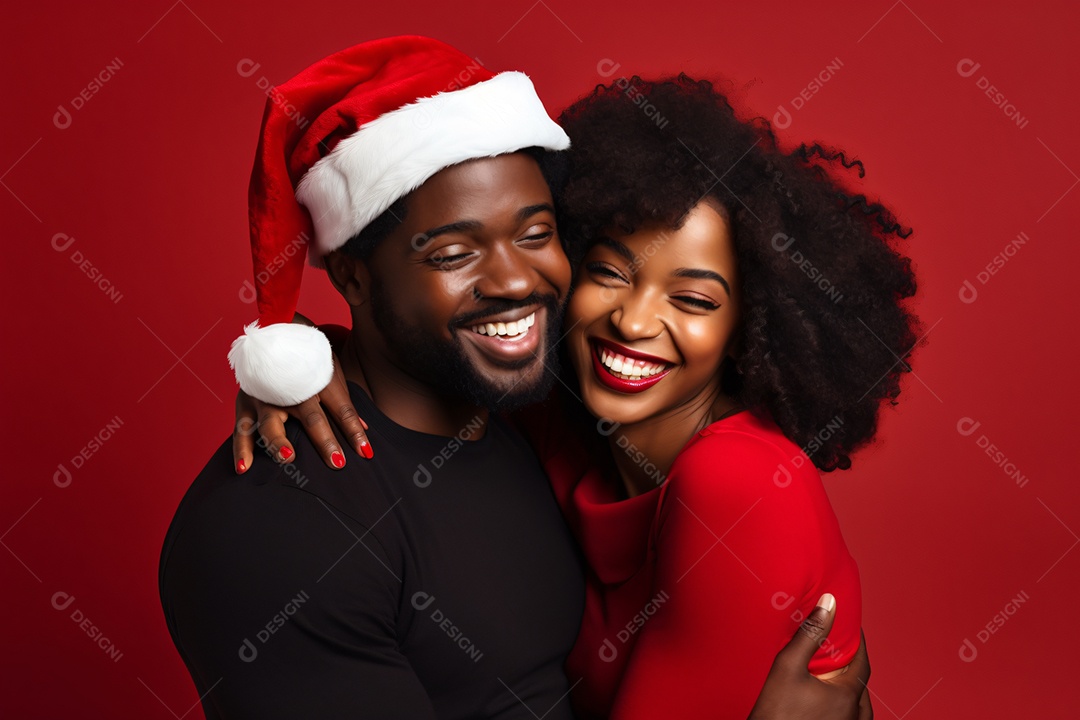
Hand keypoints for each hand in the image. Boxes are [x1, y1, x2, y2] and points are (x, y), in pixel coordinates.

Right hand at [232, 352, 371, 472]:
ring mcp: (266, 396)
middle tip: (337, 461)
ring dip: (278, 441)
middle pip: (311, 417)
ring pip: (271, 422)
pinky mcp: (245, 404)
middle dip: (325, 440)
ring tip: (288, 457)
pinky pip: (242, 429)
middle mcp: (291, 388)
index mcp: (318, 379)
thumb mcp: (331, 372)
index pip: (341, 408)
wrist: (273, 333)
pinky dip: (242, 449)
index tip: (365, 452)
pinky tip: (245, 468)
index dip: (354, 430)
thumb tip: (365, 428)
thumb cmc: (308, 359)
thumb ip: (343, 402)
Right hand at [748, 595, 871, 719]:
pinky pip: (849, 719)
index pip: (863, 663)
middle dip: (854, 665)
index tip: (852, 627)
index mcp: (847, 697)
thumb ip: (809, 634)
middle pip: (862, 685)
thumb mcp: (788, 666)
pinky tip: (827, 701)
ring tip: (835, 675)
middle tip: (841, 649)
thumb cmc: (775, 712)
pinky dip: (845, 706)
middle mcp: (852, 717)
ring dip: (851, 688)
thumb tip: (829, 604)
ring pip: (859, 707)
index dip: (858, 642)